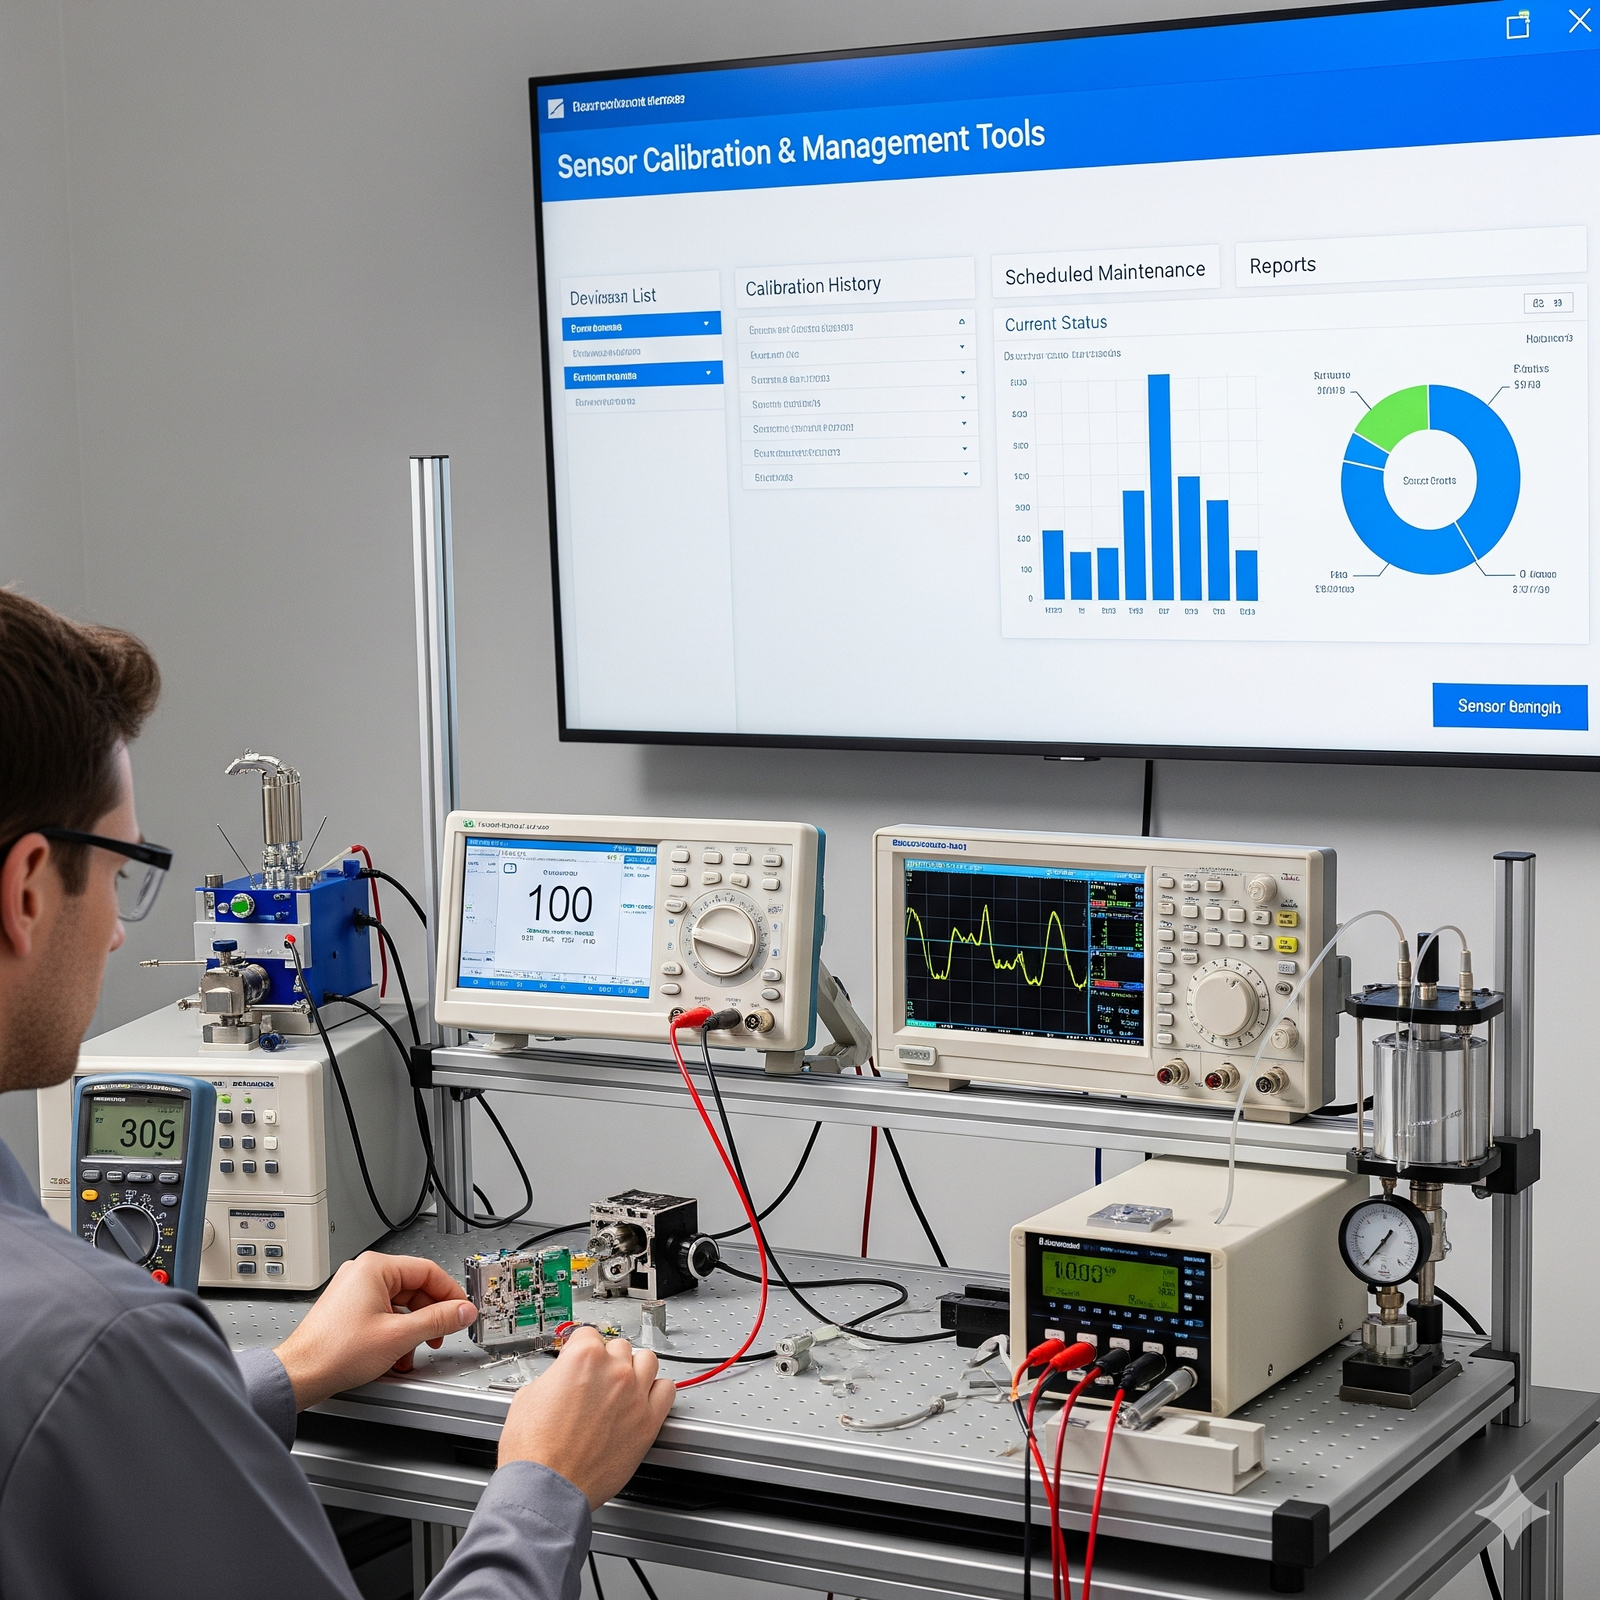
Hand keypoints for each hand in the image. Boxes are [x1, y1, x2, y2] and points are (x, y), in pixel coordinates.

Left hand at [274, 1252, 477, 1408]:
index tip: (462, 1311)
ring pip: (401, 1304)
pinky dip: (396, 1333)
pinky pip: (385, 1314)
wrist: (300, 1375)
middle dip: (430, 1316)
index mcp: (375, 1268)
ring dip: (413, 1329)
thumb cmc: (334, 1352)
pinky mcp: (349, 1309)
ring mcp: (354, 1290)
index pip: (428, 1271)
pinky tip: (398, 1354)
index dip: (450, 1293)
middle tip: (442, 1334)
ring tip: (416, 1350)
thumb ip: (438, 1320)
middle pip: (415, 1288)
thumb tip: (463, 1311)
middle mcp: (363, 1273)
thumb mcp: (399, 1336)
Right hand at [497, 1327, 673, 1508]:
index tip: (580, 1359)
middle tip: (596, 1381)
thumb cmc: (535, 1451)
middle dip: (607, 1361)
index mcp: (584, 1357)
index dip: (580, 1348)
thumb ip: (553, 1377)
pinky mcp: (648, 1422)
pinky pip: (667, 1391)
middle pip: (619, 1347)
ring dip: (634, 1370)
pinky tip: (643, 1400)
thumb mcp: (528, 1396)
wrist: (547, 1488)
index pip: (589, 1334)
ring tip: (622, 1386)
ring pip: (647, 1361)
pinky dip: (657, 1392)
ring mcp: (634, 1395)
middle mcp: (614, 1371)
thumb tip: (561, 1378)